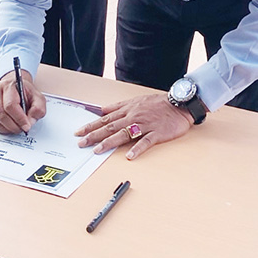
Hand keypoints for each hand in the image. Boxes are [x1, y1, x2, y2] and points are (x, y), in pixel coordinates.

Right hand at [0, 69, 45, 134]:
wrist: (14, 87)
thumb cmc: (25, 92)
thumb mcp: (37, 97)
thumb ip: (38, 108)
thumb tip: (30, 120)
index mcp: (9, 85)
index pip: (11, 105)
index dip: (19, 118)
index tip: (26, 126)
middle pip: (2, 114)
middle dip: (14, 125)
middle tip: (22, 129)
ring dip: (8, 128)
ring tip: (17, 126)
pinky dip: (2, 128)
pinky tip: (10, 125)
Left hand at [76, 92, 192, 160]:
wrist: (179, 104)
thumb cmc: (158, 103)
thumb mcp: (135, 100)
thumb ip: (118, 106)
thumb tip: (103, 110)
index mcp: (128, 110)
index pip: (105, 119)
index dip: (91, 126)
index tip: (79, 132)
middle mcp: (133, 117)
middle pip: (110, 127)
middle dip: (94, 135)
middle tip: (81, 143)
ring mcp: (145, 125)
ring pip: (124, 134)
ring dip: (110, 142)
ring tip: (97, 150)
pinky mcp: (156, 133)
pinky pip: (146, 142)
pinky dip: (137, 149)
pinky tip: (129, 156)